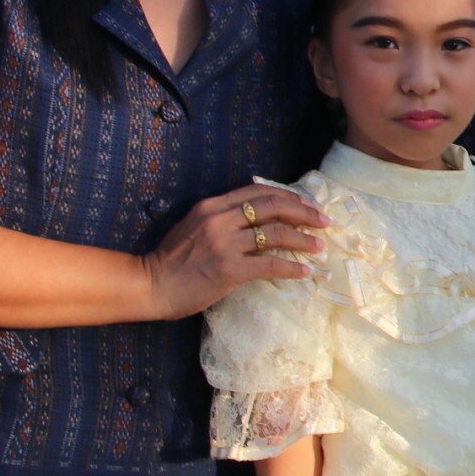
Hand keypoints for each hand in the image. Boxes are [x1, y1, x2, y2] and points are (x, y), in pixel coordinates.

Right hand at [142, 184, 327, 318]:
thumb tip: (256, 220)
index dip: (288, 196)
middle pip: (273, 206)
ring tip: (319, 246)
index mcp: (213, 205)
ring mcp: (225, 244)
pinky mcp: (229, 269)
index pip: (259, 191)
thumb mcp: (195, 226)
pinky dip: (292, 267)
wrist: (150, 284)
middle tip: (324, 220)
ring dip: (303, 239)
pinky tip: (304, 272)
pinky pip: (270, 264)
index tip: (306, 204)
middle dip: (304, 212)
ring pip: (276, 234)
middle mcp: (220, 219)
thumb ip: (222, 218)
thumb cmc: (172, 260)